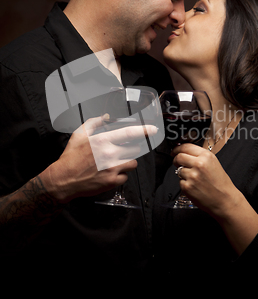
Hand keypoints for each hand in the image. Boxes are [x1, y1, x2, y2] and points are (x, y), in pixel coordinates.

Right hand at [41, 115, 157, 202]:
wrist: (64, 180)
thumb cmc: (71, 157)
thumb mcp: (79, 135)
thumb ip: (94, 122)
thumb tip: (106, 116)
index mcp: (102, 140)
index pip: (129, 133)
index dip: (144, 130)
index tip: (153, 129)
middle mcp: (110, 154)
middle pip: (135, 149)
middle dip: (131, 149)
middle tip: (121, 150)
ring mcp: (112, 169)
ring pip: (133, 163)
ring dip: (127, 161)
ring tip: (114, 162)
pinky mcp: (112, 182)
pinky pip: (125, 176)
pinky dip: (120, 174)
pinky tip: (109, 172)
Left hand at [172, 143, 240, 218]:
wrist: (225, 200)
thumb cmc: (221, 183)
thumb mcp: (213, 163)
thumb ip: (200, 156)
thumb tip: (185, 152)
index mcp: (206, 156)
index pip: (186, 146)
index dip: (177, 148)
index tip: (174, 151)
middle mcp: (199, 164)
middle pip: (179, 157)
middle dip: (176, 159)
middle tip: (177, 163)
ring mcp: (192, 176)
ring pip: (178, 170)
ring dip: (183, 173)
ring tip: (194, 179)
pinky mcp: (187, 187)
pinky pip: (180, 182)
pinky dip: (185, 184)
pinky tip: (194, 186)